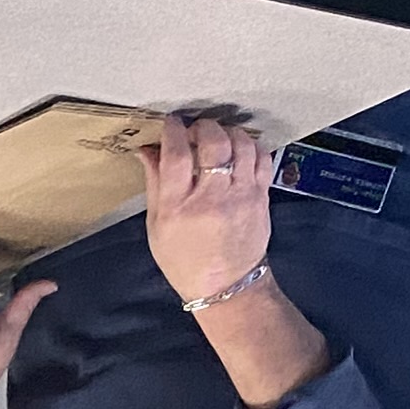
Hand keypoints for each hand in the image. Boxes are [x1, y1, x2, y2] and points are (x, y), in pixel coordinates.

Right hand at [142, 109, 274, 305]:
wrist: (226, 286)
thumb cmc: (184, 259)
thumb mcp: (156, 225)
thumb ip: (155, 183)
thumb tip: (147, 149)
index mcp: (179, 207)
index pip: (177, 155)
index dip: (174, 131)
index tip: (171, 122)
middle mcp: (213, 198)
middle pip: (214, 143)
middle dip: (204, 127)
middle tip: (195, 130)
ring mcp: (242, 196)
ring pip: (242, 144)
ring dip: (228, 133)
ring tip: (218, 138)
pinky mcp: (261, 196)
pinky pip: (261, 157)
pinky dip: (250, 145)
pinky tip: (238, 150)